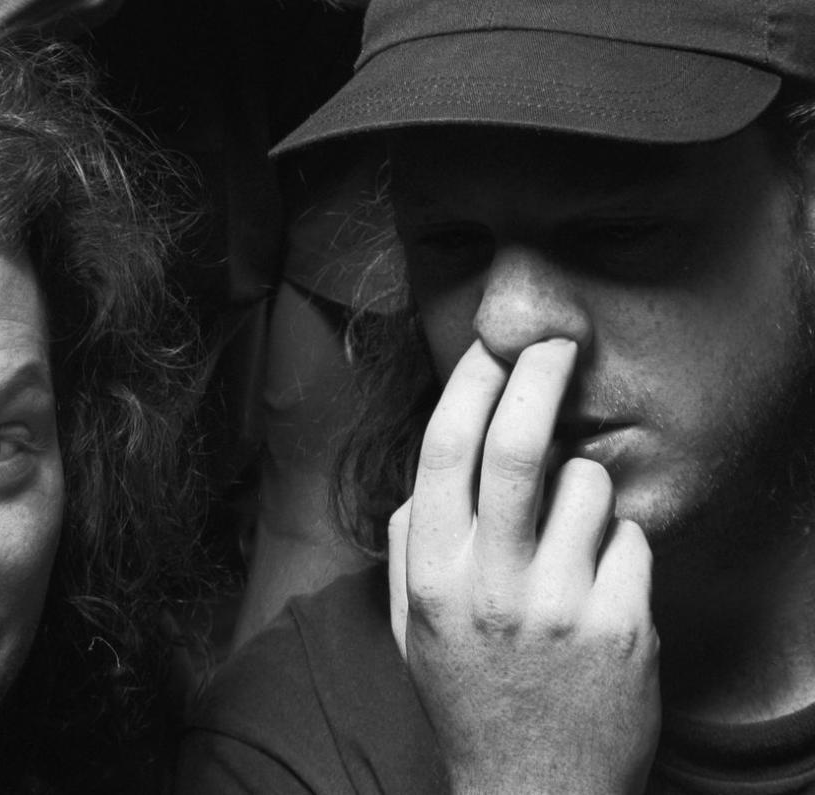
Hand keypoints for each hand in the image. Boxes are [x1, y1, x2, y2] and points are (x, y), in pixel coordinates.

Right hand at [389, 338, 659, 794]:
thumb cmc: (471, 695)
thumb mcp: (411, 623)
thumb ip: (409, 537)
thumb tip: (438, 457)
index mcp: (433, 577)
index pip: (446, 450)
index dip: (470, 381)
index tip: (491, 345)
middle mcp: (493, 587)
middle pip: (518, 447)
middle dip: (540, 375)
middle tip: (558, 344)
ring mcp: (562, 608)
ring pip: (588, 482)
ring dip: (585, 482)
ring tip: (573, 528)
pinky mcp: (623, 627)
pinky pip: (632, 534)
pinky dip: (619, 540)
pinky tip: (601, 580)